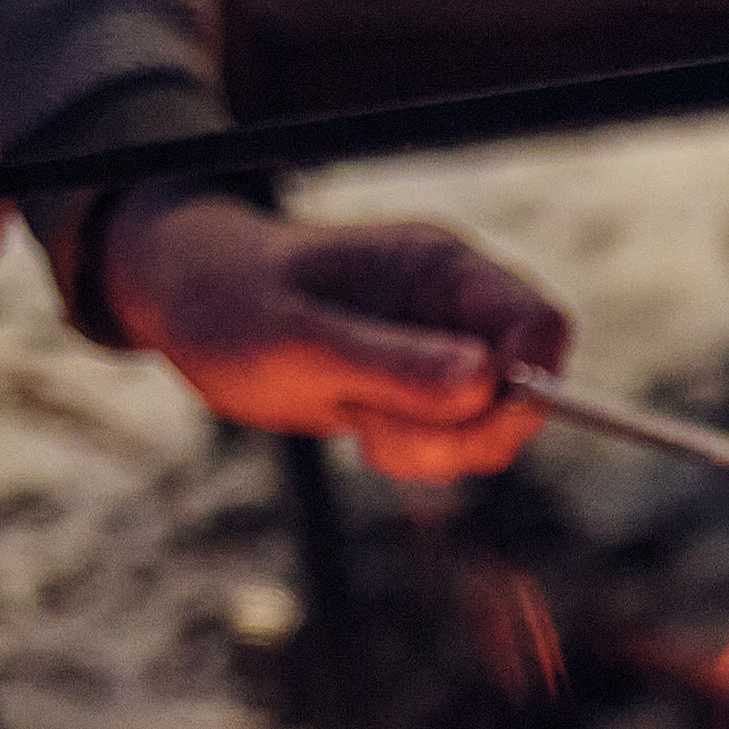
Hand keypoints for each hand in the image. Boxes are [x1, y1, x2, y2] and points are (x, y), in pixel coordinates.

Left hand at [99, 194, 568, 478]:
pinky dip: (421, 459)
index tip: (469, 414)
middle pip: (529, 387)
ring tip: (362, 429)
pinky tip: (364, 434)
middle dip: (470, 433)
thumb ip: (392, 361)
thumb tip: (487, 382)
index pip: (541, 324)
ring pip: (495, 426)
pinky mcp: (422, 390)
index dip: (531, 380)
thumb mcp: (298, 340)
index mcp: (440, 269)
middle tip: (384, 439)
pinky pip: (457, 444)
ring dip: (439, 452)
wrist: (187, 305)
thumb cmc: (231, 303)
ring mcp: (442, 350)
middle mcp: (455, 308)